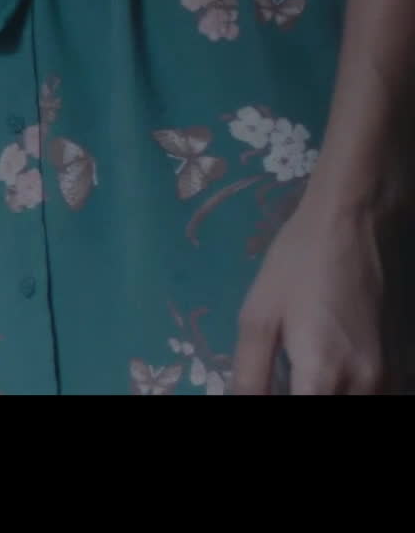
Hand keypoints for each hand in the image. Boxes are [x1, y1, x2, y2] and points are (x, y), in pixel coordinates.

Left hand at [231, 185, 407, 393]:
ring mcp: (388, 375)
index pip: (299, 413)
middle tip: (280, 382)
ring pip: (357, 406)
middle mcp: (365, 383)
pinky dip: (347, 393)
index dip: (274, 407)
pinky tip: (321, 378)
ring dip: (324, 396)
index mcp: (323, 373)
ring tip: (297, 379)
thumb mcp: (258, 318)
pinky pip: (375, 395)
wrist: (351, 226)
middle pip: (332, 412)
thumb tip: (241, 403)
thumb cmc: (297, 265)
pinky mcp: (397, 363)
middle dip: (302, 398)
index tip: (263, 391)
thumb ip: (250, 374)